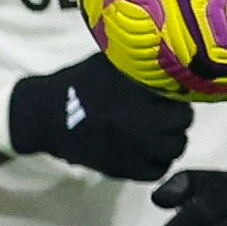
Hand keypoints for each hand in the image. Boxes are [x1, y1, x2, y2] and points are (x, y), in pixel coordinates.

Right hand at [3, 52, 190, 182]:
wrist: (45, 115)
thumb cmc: (76, 84)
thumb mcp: (108, 63)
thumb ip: (137, 63)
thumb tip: (163, 54)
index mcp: (142, 101)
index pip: (182, 104)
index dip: (177, 99)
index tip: (167, 97)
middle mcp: (145, 129)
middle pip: (182, 127)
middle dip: (176, 119)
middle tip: (162, 114)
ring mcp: (135, 152)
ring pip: (174, 150)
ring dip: (170, 140)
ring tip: (157, 133)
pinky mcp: (123, 170)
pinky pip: (156, 171)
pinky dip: (157, 161)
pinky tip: (148, 151)